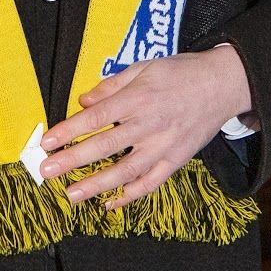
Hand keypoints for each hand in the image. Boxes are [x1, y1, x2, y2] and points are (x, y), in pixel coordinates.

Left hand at [39, 44, 253, 204]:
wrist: (223, 84)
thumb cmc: (180, 73)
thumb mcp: (144, 68)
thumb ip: (112, 86)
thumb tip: (83, 101)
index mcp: (139, 98)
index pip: (96, 118)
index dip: (69, 131)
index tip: (47, 143)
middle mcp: (149, 124)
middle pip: (105, 147)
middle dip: (73, 160)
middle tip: (47, 171)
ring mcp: (164, 146)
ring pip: (126, 171)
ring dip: (96, 185)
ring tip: (71, 194)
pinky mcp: (176, 160)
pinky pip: (151, 183)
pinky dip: (130, 196)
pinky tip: (109, 203)